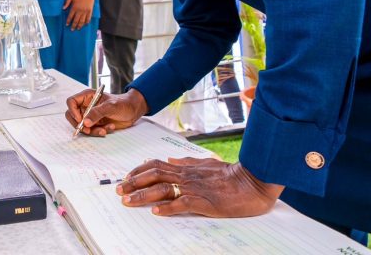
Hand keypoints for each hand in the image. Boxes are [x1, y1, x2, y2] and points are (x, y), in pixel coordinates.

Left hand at [63, 0, 95, 29]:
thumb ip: (67, 2)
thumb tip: (63, 8)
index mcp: (75, 7)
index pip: (70, 16)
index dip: (68, 21)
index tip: (67, 25)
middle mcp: (80, 10)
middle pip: (76, 20)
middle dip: (73, 25)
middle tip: (72, 29)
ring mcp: (86, 11)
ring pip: (82, 20)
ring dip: (80, 25)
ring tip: (78, 29)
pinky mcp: (90, 10)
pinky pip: (88, 18)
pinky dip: (87, 22)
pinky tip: (86, 24)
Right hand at [64, 88, 146, 136]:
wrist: (133, 111)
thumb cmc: (123, 103)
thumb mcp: (111, 106)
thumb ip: (97, 113)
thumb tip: (85, 122)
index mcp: (87, 96)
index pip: (71, 102)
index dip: (73, 111)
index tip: (80, 120)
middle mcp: (86, 106)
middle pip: (72, 116)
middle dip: (80, 125)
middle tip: (88, 130)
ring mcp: (90, 115)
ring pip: (82, 126)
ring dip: (92, 131)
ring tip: (104, 130)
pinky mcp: (95, 123)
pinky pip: (90, 131)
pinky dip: (98, 132)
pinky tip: (109, 128)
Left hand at [117, 157, 282, 217]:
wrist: (252, 181)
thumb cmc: (232, 174)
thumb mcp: (207, 163)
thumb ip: (188, 161)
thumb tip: (171, 158)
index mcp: (186, 168)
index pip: (156, 165)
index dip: (138, 170)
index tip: (125, 177)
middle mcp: (186, 176)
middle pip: (153, 176)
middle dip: (133, 182)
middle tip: (117, 189)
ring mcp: (194, 188)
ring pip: (162, 189)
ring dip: (142, 195)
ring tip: (127, 201)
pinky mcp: (204, 201)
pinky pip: (181, 204)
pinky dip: (167, 207)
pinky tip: (155, 211)